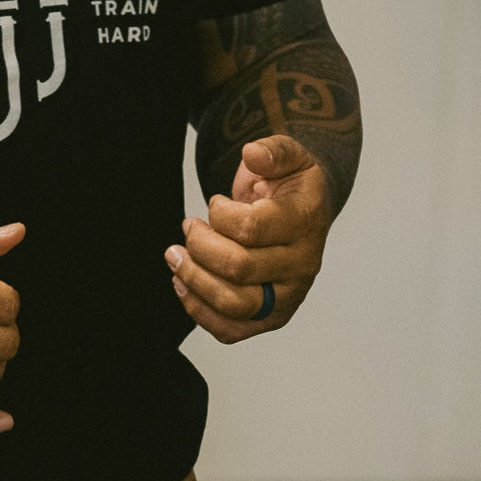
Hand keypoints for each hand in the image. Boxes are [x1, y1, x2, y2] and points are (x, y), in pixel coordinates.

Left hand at [165, 135, 331, 343]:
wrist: (307, 212)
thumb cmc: (291, 184)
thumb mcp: (289, 155)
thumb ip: (273, 150)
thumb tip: (253, 154)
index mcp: (305, 223)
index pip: (250, 228)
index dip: (219, 214)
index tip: (213, 202)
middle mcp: (301, 265)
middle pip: (238, 269)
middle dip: (199, 245)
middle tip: (188, 226)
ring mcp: (288, 296)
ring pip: (233, 305)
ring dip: (192, 279)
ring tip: (174, 255)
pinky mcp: (271, 317)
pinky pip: (232, 330)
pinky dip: (199, 311)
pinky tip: (181, 283)